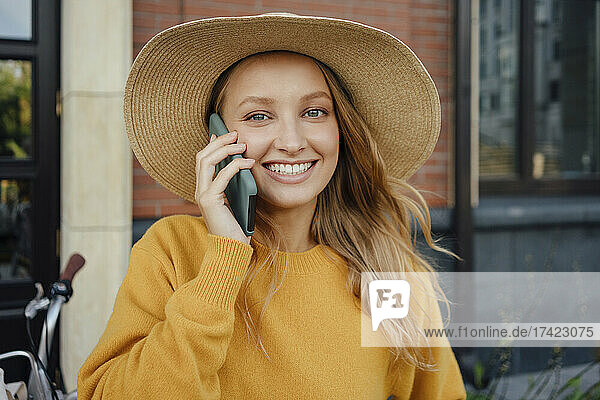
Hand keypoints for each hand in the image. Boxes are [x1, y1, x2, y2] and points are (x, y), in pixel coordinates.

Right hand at [194, 130, 254, 244]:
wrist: (232, 249)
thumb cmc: (237, 226)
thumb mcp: (237, 200)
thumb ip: (235, 184)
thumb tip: (242, 163)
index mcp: (205, 189)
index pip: (203, 160)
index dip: (212, 144)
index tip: (222, 132)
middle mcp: (200, 190)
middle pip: (202, 156)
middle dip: (219, 142)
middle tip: (235, 134)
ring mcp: (202, 195)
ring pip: (206, 161)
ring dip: (225, 149)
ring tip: (242, 144)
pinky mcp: (209, 201)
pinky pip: (221, 176)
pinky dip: (235, 166)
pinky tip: (248, 163)